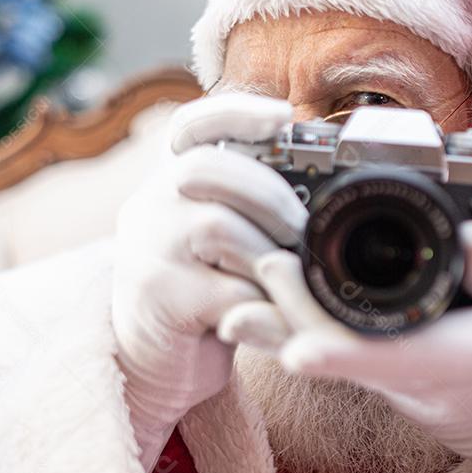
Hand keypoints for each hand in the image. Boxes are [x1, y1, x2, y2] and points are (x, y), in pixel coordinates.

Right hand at [111, 93, 306, 471]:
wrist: (154, 360)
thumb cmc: (203, 290)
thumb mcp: (218, 238)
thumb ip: (247, 205)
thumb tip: (323, 182)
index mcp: (168, 182)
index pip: (190, 126)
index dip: (236, 112)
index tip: (283, 116)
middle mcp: (149, 206)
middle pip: (203, 169)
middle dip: (266, 193)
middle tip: (300, 227)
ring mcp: (148, 251)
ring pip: (217, 228)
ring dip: (267, 253)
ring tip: (288, 278)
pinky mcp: (160, 299)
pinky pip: (226, 289)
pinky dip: (263, 302)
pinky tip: (274, 314)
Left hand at [218, 221, 471, 472]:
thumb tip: (467, 237)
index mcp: (464, 358)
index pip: (398, 358)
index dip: (344, 355)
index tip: (299, 350)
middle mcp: (414, 376)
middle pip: (341, 353)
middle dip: (294, 315)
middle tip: (262, 263)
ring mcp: (391, 379)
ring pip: (324, 354)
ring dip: (278, 326)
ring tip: (237, 294)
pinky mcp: (378, 371)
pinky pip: (329, 349)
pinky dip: (292, 326)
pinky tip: (256, 302)